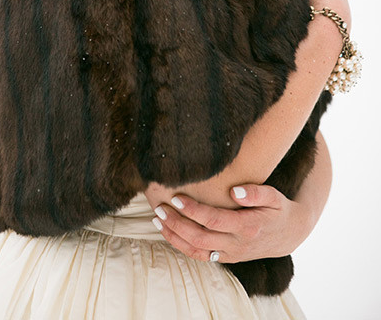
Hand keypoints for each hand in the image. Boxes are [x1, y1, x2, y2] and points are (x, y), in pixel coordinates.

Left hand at [150, 184, 309, 263]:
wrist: (289, 234)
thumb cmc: (278, 208)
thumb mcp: (273, 196)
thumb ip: (255, 192)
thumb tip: (234, 191)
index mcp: (248, 227)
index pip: (214, 220)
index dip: (193, 210)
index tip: (176, 197)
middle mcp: (238, 244)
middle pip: (200, 237)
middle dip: (177, 224)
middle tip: (160, 208)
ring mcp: (231, 253)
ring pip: (197, 250)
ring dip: (175, 236)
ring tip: (158, 219)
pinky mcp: (227, 257)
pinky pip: (201, 255)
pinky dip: (182, 246)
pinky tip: (169, 232)